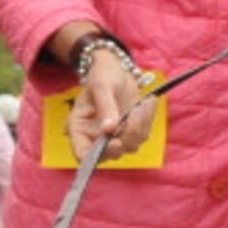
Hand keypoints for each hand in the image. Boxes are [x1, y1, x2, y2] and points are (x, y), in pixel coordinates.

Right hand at [65, 50, 156, 165]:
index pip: (81, 155)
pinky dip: (147, 120)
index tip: (114, 142)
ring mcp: (113, 137)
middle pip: (110, 154)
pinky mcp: (129, 132)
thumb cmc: (102, 75)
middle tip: (134, 113)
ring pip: (130, 146)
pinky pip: (143, 135)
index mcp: (79, 128)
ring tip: (140, 104)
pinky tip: (146, 103)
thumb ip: (105, 106)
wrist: (115, 70)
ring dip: (140, 125)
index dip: (95, 158)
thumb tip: (109, 129)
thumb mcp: (102, 85)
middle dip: (126, 137)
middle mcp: (95, 137)